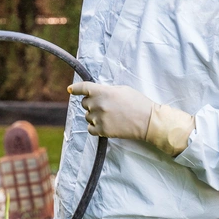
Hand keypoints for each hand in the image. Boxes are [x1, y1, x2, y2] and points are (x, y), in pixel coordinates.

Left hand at [68, 82, 195, 155]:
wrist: (148, 120)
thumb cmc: (137, 102)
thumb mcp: (122, 89)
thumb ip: (106, 90)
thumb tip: (97, 93)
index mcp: (103, 92)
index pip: (83, 88)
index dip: (76, 88)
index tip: (70, 89)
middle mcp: (98, 104)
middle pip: (84, 103)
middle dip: (91, 103)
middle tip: (103, 105)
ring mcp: (99, 118)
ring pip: (87, 116)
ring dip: (94, 115)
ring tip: (108, 116)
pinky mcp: (102, 131)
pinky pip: (90, 129)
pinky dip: (94, 127)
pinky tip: (104, 125)